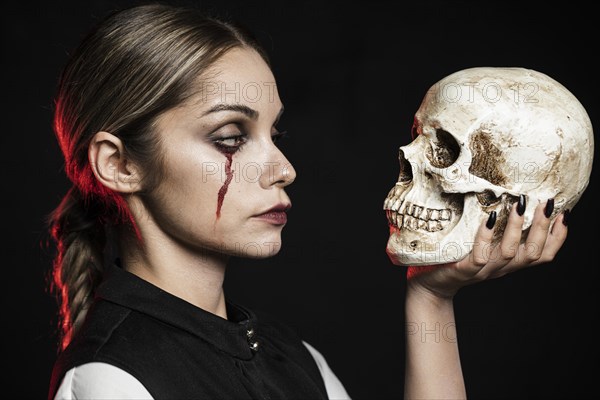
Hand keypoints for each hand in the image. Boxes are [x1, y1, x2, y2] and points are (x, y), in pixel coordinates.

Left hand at [406, 200, 568, 298]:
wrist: (429, 286)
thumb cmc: (455, 259)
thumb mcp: (481, 246)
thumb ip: (496, 231)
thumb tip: (506, 200)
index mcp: (508, 263)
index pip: (542, 255)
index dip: (557, 238)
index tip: (565, 214)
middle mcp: (500, 269)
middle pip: (532, 253)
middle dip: (543, 228)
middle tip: (547, 203)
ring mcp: (483, 271)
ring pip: (509, 253)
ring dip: (517, 228)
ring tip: (519, 205)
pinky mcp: (463, 271)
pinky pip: (479, 256)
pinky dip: (486, 237)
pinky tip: (489, 219)